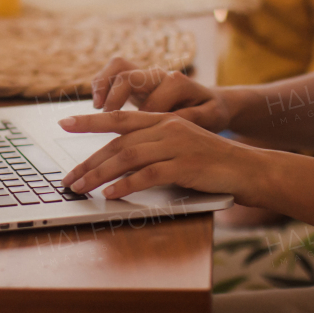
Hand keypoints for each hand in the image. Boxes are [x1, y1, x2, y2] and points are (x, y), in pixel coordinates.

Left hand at [58, 110, 252, 200]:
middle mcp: (167, 128)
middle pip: (118, 142)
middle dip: (89, 161)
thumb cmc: (212, 163)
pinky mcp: (185, 166)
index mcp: (163, 120)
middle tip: (69, 178)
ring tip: (81, 188)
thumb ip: (152, 149)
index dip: (90, 121)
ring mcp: (176, 145)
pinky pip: (147, 175)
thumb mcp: (180, 147)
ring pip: (127, 157)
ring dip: (100, 174)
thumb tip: (116, 165)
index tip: (64, 122)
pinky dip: (126, 185)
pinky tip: (111, 194)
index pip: (119, 118)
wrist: (249, 169)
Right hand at [90, 56, 231, 131]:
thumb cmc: (212, 112)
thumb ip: (195, 117)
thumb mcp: (212, 116)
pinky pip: (113, 72)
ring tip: (96, 107)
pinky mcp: (137, 81)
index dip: (142, 121)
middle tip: (105, 117)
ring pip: (118, 67)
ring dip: (103, 84)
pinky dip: (101, 84)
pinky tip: (98, 105)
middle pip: (129, 75)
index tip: (137, 140)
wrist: (211, 101)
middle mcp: (160, 74)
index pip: (152, 101)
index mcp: (177, 83)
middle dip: (113, 96)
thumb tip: (175, 119)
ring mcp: (147, 75)